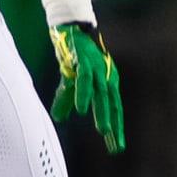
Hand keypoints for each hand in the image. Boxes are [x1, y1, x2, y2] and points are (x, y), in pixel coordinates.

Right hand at [49, 22, 124, 152]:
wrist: (68, 29)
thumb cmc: (73, 56)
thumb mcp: (70, 81)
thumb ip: (66, 99)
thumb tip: (59, 119)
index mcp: (108, 82)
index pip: (115, 108)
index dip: (116, 127)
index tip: (117, 146)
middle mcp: (106, 76)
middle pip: (113, 105)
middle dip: (114, 127)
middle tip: (115, 147)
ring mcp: (96, 68)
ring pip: (102, 94)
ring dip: (103, 113)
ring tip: (103, 131)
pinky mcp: (84, 60)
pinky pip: (85, 80)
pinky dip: (84, 95)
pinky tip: (82, 110)